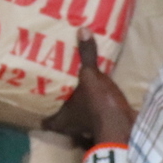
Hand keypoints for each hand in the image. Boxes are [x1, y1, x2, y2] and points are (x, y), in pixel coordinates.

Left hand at [41, 29, 134, 147]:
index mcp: (61, 120)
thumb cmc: (98, 105)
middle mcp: (71, 129)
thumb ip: (86, 56)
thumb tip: (81, 30)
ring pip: (78, 119)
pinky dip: (95, 110)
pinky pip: (94, 118)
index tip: (37, 98)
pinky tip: (98, 97)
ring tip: (77, 90)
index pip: (44, 121)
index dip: (40, 112)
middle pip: (61, 119)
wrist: (125, 128)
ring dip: (78, 108)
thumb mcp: (90, 77)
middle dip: (60, 106)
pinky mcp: (103, 128)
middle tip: (57, 88)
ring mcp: (87, 131)